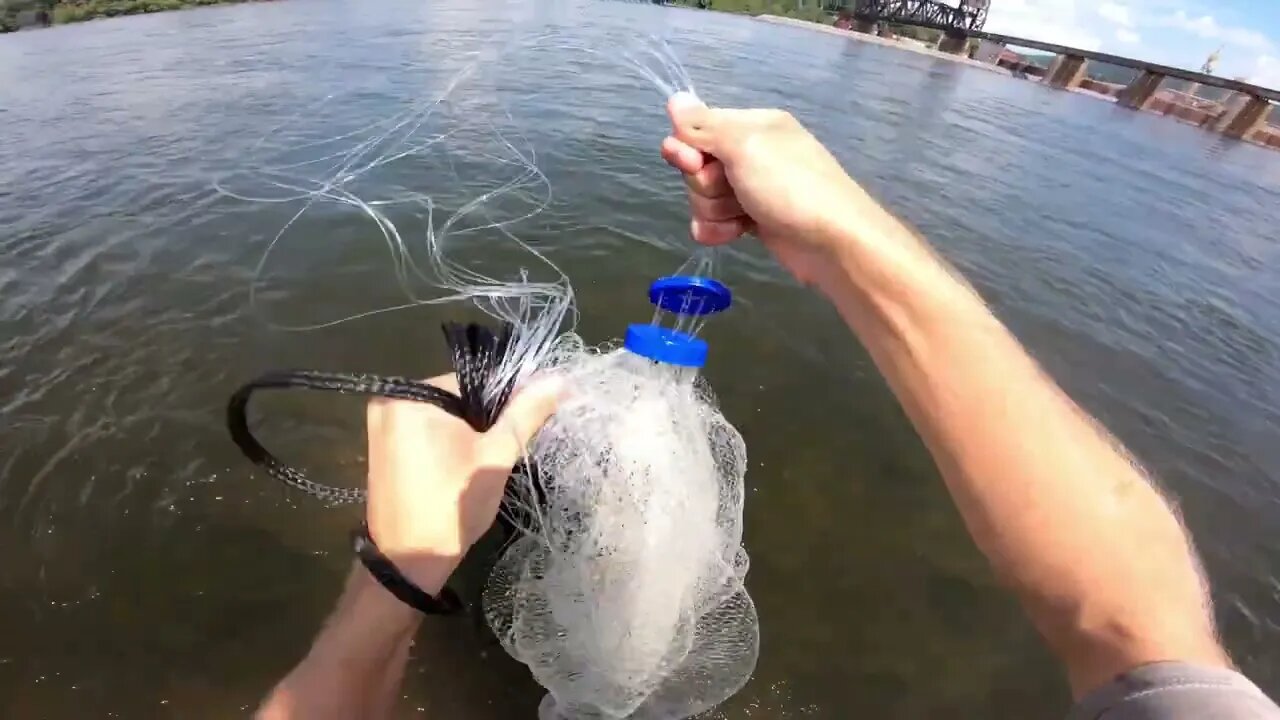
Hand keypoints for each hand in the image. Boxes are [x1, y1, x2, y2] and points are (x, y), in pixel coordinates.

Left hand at [363, 374, 559, 591]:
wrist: (409, 561)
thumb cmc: (453, 504)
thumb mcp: (497, 456)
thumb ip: (526, 413)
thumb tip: (559, 378)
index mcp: (411, 395)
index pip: (472, 383)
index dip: (503, 406)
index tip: (518, 433)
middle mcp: (388, 402)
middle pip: (456, 400)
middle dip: (483, 423)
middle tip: (501, 454)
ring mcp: (381, 427)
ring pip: (443, 419)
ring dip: (467, 436)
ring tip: (484, 465)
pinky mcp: (382, 450)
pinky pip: (426, 434)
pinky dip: (447, 447)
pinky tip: (460, 471)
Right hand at [660, 92, 890, 287]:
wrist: (833, 243)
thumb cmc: (789, 187)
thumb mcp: (744, 146)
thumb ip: (704, 125)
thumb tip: (673, 97)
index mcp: (753, 125)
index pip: (698, 128)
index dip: (687, 148)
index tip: (692, 163)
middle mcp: (752, 153)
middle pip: (698, 165)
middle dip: (703, 183)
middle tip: (728, 190)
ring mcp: (752, 188)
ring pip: (704, 196)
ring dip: (712, 209)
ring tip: (739, 217)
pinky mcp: (753, 219)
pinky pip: (716, 221)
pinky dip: (719, 229)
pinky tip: (735, 234)